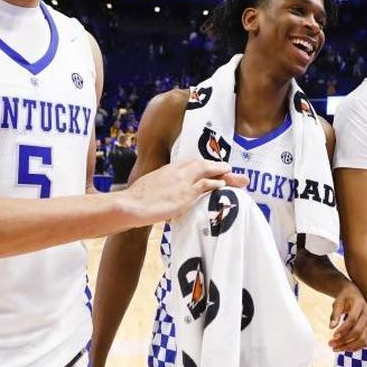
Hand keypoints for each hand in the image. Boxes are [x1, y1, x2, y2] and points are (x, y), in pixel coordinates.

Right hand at [118, 158, 248, 224]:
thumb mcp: (148, 188)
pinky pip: (206, 185)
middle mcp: (176, 171)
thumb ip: (157, 188)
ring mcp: (182, 181)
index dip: (202, 164)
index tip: (211, 167)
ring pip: (208, 172)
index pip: (189, 162)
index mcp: (167, 169)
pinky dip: (216, 184)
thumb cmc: (133, 201)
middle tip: (231, 169)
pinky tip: (223, 185)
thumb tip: (158, 195)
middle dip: (218, 166)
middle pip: (202, 164)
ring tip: (236, 176)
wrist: (130, 204)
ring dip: (223, 173)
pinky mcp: (186, 193)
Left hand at [328, 282, 366, 351]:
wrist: (354, 294)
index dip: (343, 329)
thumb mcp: (337, 302)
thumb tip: (331, 327)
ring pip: (363, 339)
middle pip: (358, 331)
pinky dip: (354, 347)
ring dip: (349, 347)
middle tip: (331, 344)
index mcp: (360, 304)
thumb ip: (335, 314)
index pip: (352, 319)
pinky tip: (344, 348)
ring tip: (336, 348)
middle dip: (344, 340)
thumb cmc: (345, 298)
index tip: (333, 335)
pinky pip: (364, 342)